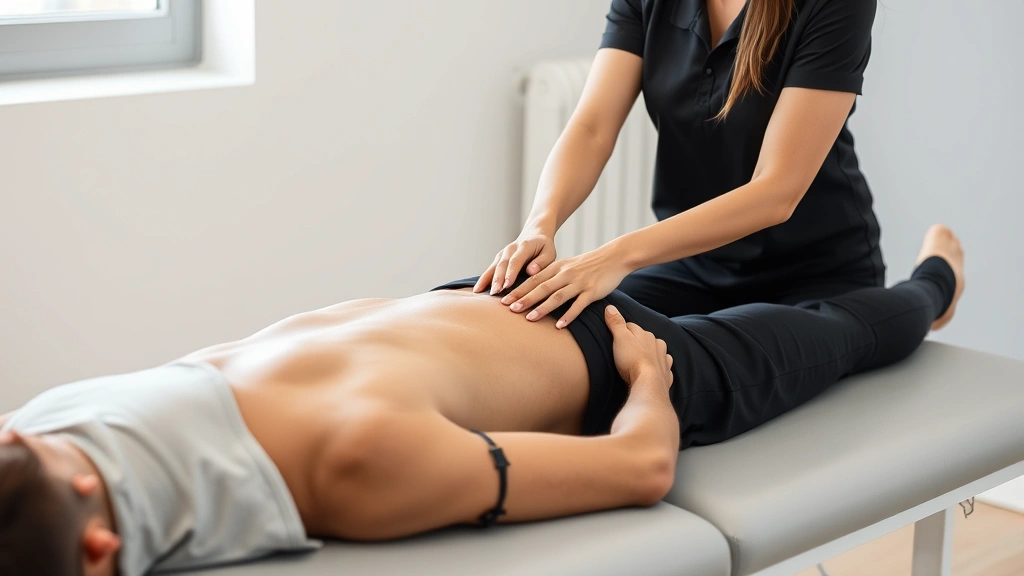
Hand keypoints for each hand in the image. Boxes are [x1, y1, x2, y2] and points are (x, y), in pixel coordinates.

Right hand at [474, 228, 556, 294]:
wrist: (534, 233)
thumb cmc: (544, 246)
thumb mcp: (549, 252)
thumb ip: (542, 262)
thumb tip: (531, 270)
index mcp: (524, 246)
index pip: (516, 261)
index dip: (511, 273)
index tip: (507, 285)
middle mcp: (511, 249)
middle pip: (502, 264)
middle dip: (497, 279)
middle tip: (494, 293)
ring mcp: (503, 253)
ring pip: (493, 267)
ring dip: (487, 280)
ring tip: (480, 292)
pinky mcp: (498, 259)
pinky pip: (489, 269)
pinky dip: (483, 279)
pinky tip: (477, 290)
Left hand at [500, 244, 630, 327]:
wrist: (614, 257)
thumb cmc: (588, 264)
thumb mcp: (567, 266)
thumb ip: (551, 275)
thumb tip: (532, 288)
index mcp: (557, 267)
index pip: (533, 279)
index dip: (518, 290)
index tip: (503, 300)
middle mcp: (565, 274)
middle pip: (541, 287)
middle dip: (525, 298)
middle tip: (509, 309)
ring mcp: (579, 283)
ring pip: (558, 296)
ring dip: (543, 307)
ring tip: (530, 319)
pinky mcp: (592, 291)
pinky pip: (579, 305)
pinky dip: (569, 315)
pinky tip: (559, 326)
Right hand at [603, 305, 673, 388]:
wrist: (648, 384)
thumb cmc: (632, 360)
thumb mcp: (620, 338)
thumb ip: (616, 323)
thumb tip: (610, 307)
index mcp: (647, 334)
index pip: (632, 327)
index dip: (623, 332)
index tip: (616, 337)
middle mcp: (658, 345)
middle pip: (646, 339)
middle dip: (638, 343)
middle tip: (626, 351)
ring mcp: (664, 360)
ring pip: (657, 353)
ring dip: (651, 355)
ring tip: (640, 362)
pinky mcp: (666, 375)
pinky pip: (663, 368)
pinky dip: (658, 369)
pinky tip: (653, 373)